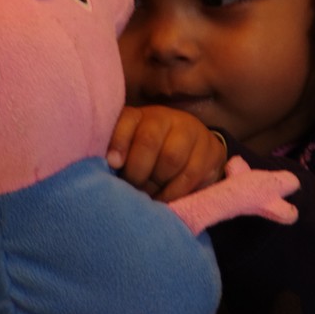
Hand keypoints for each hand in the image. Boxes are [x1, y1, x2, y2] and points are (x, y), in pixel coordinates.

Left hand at [107, 105, 227, 201]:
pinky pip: (190, 174)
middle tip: (132, 188)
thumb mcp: (130, 150)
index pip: (128, 120)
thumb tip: (103, 169)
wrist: (193, 150)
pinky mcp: (211, 149)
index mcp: (141, 116)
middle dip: (137, 171)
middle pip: (149, 141)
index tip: (113, 164)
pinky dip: (174, 191)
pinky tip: (165, 197)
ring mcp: (191, 130)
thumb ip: (115, 156)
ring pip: (171, 158)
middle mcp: (166, 117)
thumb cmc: (151, 156)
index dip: (119, 141)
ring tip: (148, 194)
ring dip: (156, 183)